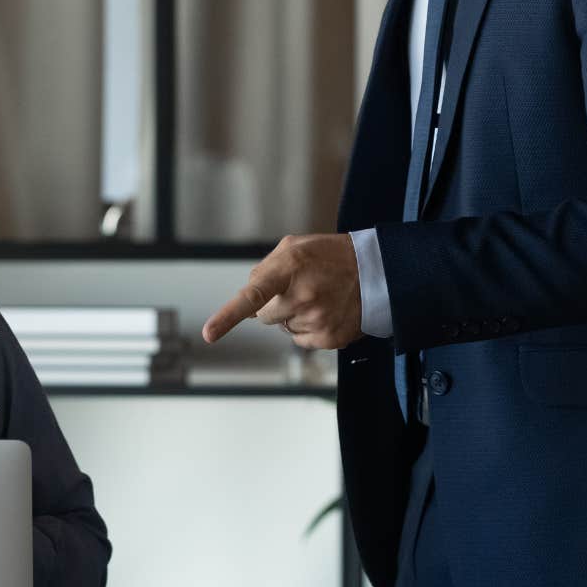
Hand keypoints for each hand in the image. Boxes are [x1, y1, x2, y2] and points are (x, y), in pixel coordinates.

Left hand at [202, 233, 361, 349]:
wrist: (378, 271)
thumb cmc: (330, 256)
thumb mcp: (295, 247)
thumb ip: (265, 269)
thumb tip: (249, 304)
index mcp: (290, 266)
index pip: (253, 295)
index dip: (228, 316)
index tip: (209, 334)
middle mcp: (303, 295)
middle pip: (265, 315)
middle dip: (274, 304)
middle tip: (300, 288)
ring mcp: (317, 319)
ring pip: (284, 328)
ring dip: (293, 316)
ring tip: (319, 296)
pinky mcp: (328, 338)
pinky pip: (300, 340)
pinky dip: (308, 328)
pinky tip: (326, 311)